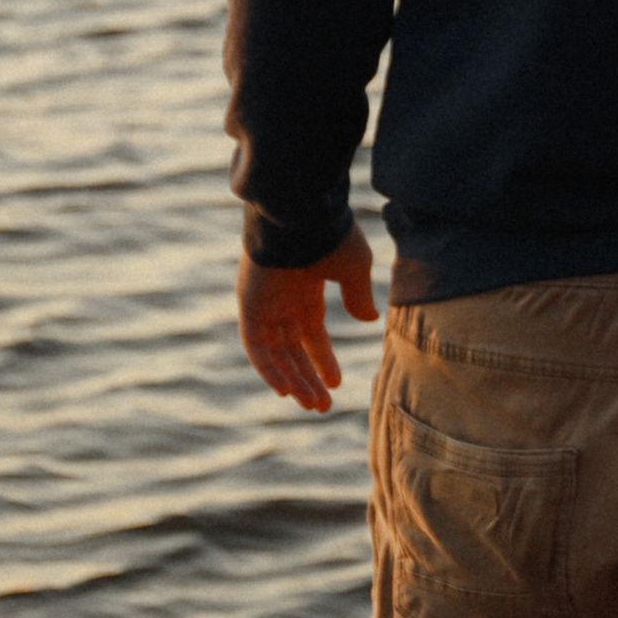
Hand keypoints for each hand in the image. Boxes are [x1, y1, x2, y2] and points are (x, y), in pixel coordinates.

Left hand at [238, 222, 378, 411]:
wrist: (299, 210)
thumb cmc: (329, 233)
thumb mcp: (354, 268)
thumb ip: (358, 295)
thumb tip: (368, 320)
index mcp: (306, 286)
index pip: (311, 331)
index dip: (323, 358)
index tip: (337, 383)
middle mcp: (282, 297)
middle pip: (292, 347)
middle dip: (308, 377)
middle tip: (322, 407)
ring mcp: (263, 301)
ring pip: (275, 352)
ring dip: (292, 380)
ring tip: (312, 405)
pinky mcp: (249, 303)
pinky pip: (255, 345)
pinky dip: (268, 367)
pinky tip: (284, 389)